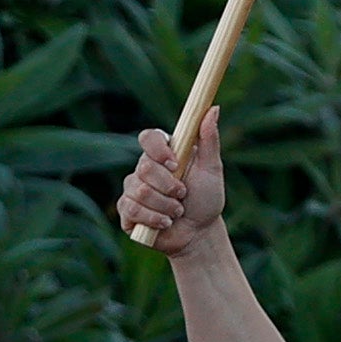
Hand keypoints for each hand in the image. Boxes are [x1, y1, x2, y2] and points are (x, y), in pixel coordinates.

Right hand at [115, 111, 226, 253]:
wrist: (199, 234)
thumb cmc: (206, 199)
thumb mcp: (212, 169)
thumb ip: (209, 140)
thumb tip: (213, 108)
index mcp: (163, 153)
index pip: (148, 137)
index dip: (157, 149)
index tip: (174, 162)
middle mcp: (144, 168)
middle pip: (144, 167)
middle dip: (169, 186)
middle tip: (183, 194)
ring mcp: (132, 189)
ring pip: (139, 190)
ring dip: (165, 205)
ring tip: (177, 212)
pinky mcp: (127, 211)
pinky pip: (131, 209)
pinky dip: (154, 219)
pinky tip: (165, 224)